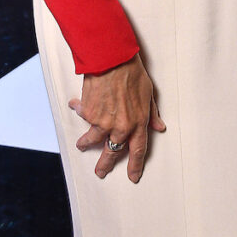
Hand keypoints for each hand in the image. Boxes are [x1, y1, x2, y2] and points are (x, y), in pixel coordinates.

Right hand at [68, 53, 165, 183]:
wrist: (112, 59)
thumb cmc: (132, 72)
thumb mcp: (148, 92)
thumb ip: (152, 112)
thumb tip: (159, 126)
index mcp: (138, 122)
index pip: (138, 150)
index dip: (135, 166)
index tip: (133, 177)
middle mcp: (121, 126)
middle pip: (112, 152)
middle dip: (105, 164)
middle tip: (101, 172)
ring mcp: (103, 122)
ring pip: (92, 141)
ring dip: (85, 144)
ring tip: (81, 145)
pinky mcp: (89, 114)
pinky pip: (83, 117)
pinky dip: (80, 111)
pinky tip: (77, 106)